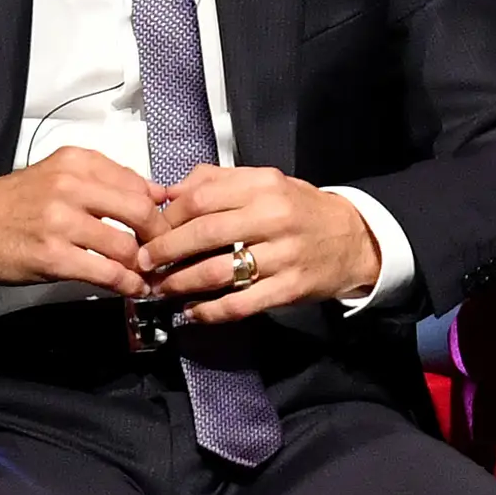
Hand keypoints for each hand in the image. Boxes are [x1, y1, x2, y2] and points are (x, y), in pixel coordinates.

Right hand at [0, 147, 159, 295]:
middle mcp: (69, 186)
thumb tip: (157, 193)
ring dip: (144, 266)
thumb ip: (106, 180)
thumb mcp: (58, 175)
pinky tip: (132, 288)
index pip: (138, 183)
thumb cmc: (16, 203)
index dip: (160, 209)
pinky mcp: (53, 256)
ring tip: (149, 275)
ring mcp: (60, 222)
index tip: (167, 226)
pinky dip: (126, 284)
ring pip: (125, 245)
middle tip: (165, 252)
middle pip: (140, 212)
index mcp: (76, 162)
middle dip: (160, 237)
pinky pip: (105, 272)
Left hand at [137, 165, 383, 318]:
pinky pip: (241, 304)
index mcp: (263, 187)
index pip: (201, 198)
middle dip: (164, 251)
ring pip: (218, 272)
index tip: (149, 230)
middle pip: (204, 233)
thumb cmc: (301, 209)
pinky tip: (192, 312)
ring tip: (160, 288)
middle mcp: (273, 218)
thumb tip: (167, 191)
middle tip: (141, 262)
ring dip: (180, 283)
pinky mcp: (289, 289)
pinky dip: (210, 311)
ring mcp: (283, 256)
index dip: (168, 216)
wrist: (354, 239)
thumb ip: (217, 182)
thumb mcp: (266, 182)